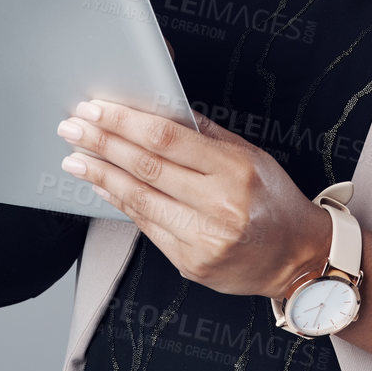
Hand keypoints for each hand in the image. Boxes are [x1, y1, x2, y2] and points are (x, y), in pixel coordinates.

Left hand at [56, 97, 332, 299]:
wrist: (298, 258)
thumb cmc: (273, 200)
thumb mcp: (249, 156)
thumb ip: (205, 134)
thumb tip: (159, 107)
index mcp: (234, 170)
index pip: (167, 138)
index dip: (125, 122)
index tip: (97, 109)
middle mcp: (219, 205)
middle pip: (146, 166)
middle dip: (103, 143)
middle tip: (73, 127)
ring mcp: (203, 238)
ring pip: (139, 199)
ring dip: (100, 174)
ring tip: (74, 156)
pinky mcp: (191, 263)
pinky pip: (146, 226)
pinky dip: (119, 202)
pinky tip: (101, 185)